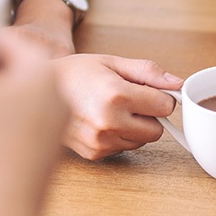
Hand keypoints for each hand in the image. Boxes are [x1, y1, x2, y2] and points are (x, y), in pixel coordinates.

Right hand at [51, 54, 183, 159]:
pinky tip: (101, 121)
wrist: (38, 90)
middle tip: (128, 100)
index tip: (146, 90)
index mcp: (117, 95)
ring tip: (111, 109)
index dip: (160, 97)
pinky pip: (123, 148)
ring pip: (141, 141)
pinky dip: (119, 136)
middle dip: (149, 115)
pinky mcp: (94, 153)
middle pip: (157, 130)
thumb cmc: (76, 72)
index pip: (165, 107)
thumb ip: (148, 72)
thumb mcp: (112, 62)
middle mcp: (108, 122)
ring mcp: (100, 141)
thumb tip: (177, 83)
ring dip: (134, 127)